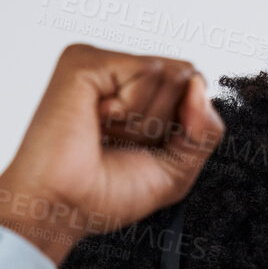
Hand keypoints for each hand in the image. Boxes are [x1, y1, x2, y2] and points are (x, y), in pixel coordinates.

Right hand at [0, 44, 225, 265]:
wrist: (62, 207)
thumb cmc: (103, 194)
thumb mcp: (178, 169)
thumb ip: (205, 130)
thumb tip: (199, 87)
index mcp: (135, 95)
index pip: (194, 88)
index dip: (186, 126)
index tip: (143, 148)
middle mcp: (118, 75)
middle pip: (188, 78)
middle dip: (167, 124)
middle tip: (121, 142)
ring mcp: (100, 64)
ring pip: (173, 75)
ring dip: (147, 121)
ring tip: (106, 133)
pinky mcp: (85, 61)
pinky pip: (149, 71)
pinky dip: (133, 109)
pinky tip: (99, 121)